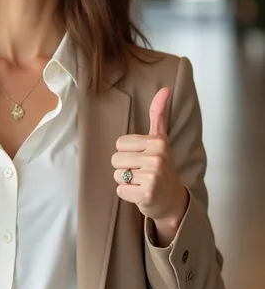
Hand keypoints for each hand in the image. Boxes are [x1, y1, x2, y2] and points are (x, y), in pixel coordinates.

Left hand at [111, 87, 187, 231]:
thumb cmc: (161, 167)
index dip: (127, 152)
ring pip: (117, 175)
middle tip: (141, 172)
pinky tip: (141, 193)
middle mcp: (157, 158)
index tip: (143, 158)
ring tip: (141, 182)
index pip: (120, 143)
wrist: (172, 199)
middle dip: (125, 167)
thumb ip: (158, 114)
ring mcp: (153, 177)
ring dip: (126, 181)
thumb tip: (164, 88)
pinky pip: (120, 190)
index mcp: (158, 141)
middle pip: (116, 159)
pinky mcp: (147, 194)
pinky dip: (128, 194)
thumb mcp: (160, 139)